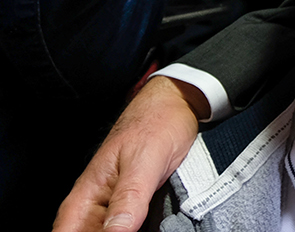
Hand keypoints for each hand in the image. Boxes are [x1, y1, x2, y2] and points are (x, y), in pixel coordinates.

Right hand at [52, 76, 206, 231]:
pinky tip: (150, 228)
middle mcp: (96, 204)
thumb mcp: (144, 162)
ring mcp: (116, 206)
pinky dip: (137, 229)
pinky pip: (129, 227)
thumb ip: (128, 198)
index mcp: (87, 195)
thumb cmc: (155, 124)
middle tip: (134, 229)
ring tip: (143, 226)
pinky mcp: (136, 205)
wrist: (178, 105)